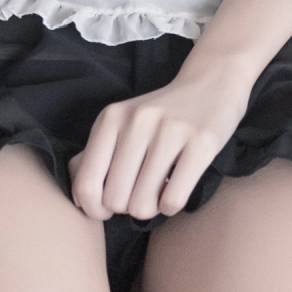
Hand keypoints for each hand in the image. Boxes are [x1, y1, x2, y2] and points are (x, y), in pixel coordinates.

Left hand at [68, 60, 254, 221]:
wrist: (211, 82)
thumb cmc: (160, 115)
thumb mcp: (121, 124)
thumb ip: (94, 156)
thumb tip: (80, 198)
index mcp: (111, 119)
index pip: (86, 185)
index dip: (95, 209)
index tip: (109, 207)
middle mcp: (137, 122)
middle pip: (116, 201)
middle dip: (128, 207)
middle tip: (142, 191)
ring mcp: (170, 130)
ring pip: (144, 204)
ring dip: (152, 207)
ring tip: (160, 189)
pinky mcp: (201, 142)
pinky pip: (173, 200)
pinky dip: (172, 205)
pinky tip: (176, 189)